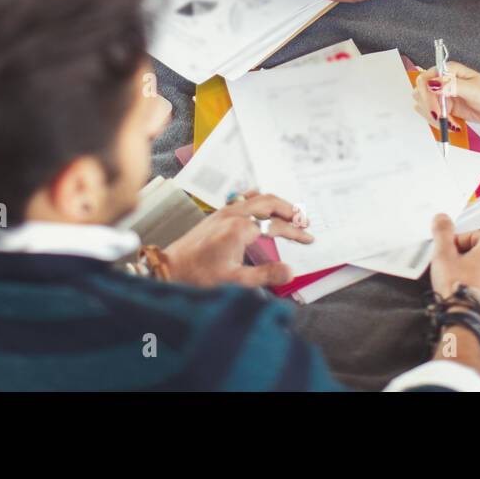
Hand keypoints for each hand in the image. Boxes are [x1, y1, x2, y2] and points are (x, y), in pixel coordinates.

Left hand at [163, 190, 312, 287]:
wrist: (170, 269)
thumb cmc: (199, 276)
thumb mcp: (234, 281)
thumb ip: (265, 275)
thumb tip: (290, 271)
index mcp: (240, 229)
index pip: (277, 227)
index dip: (296, 233)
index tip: (308, 238)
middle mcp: (233, 215)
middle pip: (269, 203)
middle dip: (290, 210)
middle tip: (304, 220)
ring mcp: (224, 212)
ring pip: (256, 197)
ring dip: (275, 203)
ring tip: (289, 212)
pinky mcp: (217, 215)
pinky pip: (244, 199)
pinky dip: (260, 201)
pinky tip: (262, 208)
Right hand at [413, 60, 479, 124]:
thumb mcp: (473, 89)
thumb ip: (451, 86)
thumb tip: (433, 85)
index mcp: (448, 71)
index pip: (425, 80)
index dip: (427, 96)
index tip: (436, 110)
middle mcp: (443, 81)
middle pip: (421, 94)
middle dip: (430, 109)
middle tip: (443, 117)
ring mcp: (443, 95)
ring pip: (424, 107)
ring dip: (435, 118)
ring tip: (450, 122)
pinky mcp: (445, 107)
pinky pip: (433, 116)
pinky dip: (441, 123)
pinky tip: (453, 124)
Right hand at [428, 215, 479, 316]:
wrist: (466, 322)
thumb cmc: (457, 288)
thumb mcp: (443, 255)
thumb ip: (443, 233)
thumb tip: (442, 218)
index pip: (474, 236)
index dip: (457, 241)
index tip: (447, 251)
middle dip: (463, 257)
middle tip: (449, 267)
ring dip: (471, 273)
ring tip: (455, 282)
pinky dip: (477, 288)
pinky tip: (463, 294)